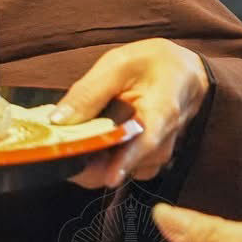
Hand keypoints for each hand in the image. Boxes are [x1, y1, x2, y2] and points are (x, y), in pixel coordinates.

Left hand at [52, 40, 211, 188]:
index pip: (146, 143)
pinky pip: (120, 168)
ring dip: (91, 162)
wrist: (184, 73)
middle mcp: (162, 142)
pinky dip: (99, 160)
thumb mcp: (118, 64)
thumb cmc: (154, 64)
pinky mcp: (146, 160)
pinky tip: (86, 142)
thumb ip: (89, 92)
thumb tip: (57, 120)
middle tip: (58, 152)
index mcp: (162, 112)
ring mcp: (155, 155)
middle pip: (125, 166)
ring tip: (68, 144)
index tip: (106, 177)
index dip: (124, 163)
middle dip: (90, 164)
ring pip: (119, 171)